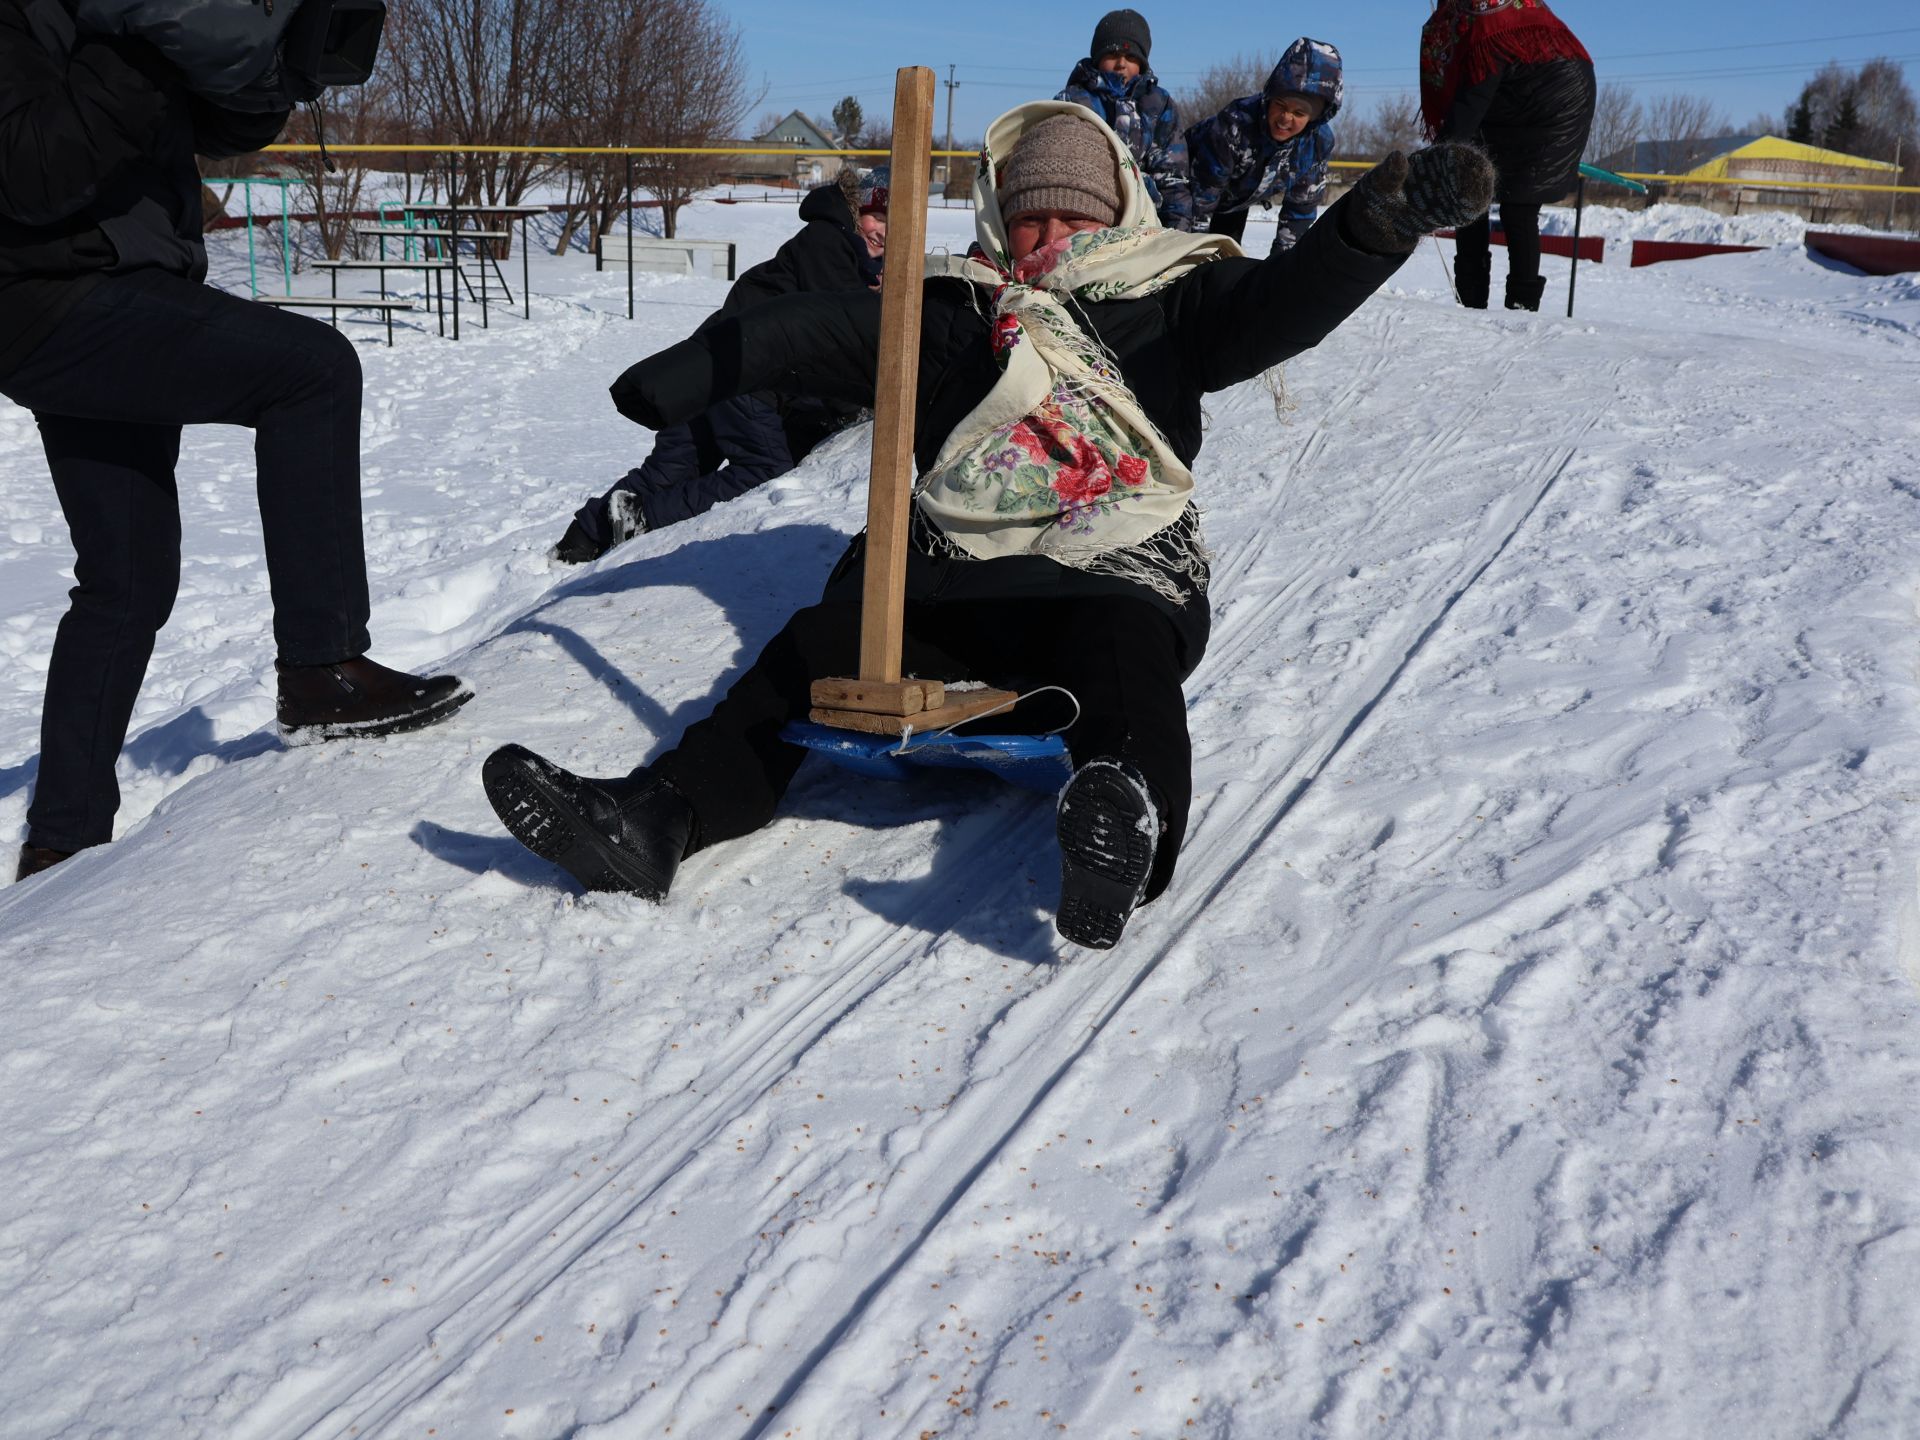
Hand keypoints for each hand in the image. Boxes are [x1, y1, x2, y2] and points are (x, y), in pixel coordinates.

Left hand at [1343, 143, 1495, 255]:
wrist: (1370, 226)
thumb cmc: (1373, 196)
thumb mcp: (1378, 183)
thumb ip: (1390, 172)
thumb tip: (1398, 155)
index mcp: (1424, 163)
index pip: (1448, 155)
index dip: (1463, 156)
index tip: (1473, 161)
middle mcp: (1437, 177)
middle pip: (1463, 171)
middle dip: (1475, 175)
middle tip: (1483, 179)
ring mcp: (1441, 195)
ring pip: (1465, 191)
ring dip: (1475, 193)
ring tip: (1479, 198)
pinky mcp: (1441, 214)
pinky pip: (1458, 211)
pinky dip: (1467, 211)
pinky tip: (1471, 212)